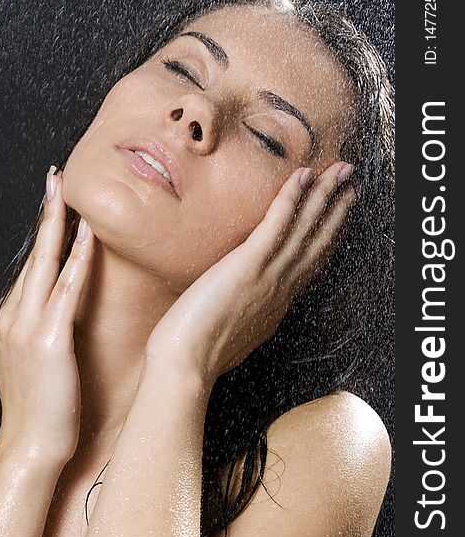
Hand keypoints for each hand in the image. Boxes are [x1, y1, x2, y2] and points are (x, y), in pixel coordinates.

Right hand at [0, 170, 94, 464]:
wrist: (33, 445)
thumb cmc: (40, 404)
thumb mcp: (32, 360)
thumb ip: (40, 328)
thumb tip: (55, 307)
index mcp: (6, 320)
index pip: (28, 267)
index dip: (42, 234)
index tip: (54, 204)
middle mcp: (10, 316)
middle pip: (31, 256)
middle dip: (45, 216)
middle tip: (56, 181)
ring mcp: (26, 327)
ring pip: (44, 265)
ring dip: (58, 227)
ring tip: (68, 195)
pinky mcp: (48, 341)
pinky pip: (65, 291)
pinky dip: (76, 261)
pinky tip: (87, 237)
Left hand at [145, 161, 355, 383]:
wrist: (186, 365)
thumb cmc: (201, 352)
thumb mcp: (238, 331)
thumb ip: (250, 312)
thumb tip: (247, 303)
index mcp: (278, 302)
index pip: (311, 263)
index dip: (328, 237)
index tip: (339, 217)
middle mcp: (282, 287)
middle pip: (317, 242)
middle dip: (336, 210)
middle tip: (351, 184)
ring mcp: (268, 276)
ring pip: (304, 229)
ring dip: (324, 195)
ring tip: (340, 171)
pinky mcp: (248, 265)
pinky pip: (276, 225)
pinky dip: (291, 197)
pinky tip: (303, 174)